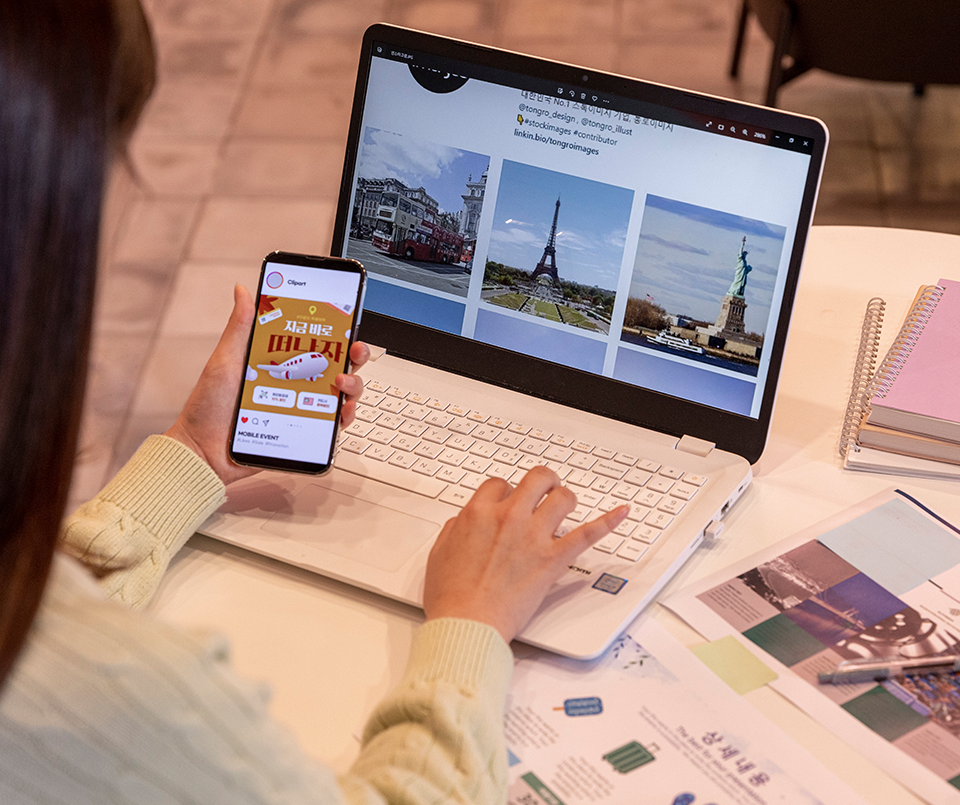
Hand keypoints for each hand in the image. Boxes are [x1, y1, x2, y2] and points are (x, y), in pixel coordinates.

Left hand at [164, 284, 369, 485]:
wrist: (202, 450)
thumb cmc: (208, 406)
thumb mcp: (225, 360)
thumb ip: (239, 326)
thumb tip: (243, 291)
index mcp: (280, 363)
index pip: (315, 343)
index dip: (336, 332)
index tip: (346, 324)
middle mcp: (295, 384)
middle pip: (337, 366)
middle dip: (354, 356)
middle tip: (354, 352)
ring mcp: (302, 409)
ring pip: (343, 395)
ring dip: (353, 385)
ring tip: (342, 383)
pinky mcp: (304, 433)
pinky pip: (333, 426)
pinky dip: (344, 417)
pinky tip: (341, 410)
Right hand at [422, 466, 627, 643]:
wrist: (466, 624)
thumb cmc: (450, 597)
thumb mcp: (439, 553)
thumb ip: (455, 529)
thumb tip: (464, 521)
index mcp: (478, 513)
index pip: (500, 483)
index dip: (506, 491)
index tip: (509, 501)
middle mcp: (508, 517)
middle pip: (536, 479)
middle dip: (543, 481)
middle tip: (545, 489)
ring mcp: (533, 537)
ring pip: (563, 498)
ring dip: (566, 498)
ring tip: (565, 505)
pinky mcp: (552, 559)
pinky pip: (587, 533)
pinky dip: (608, 521)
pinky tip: (622, 512)